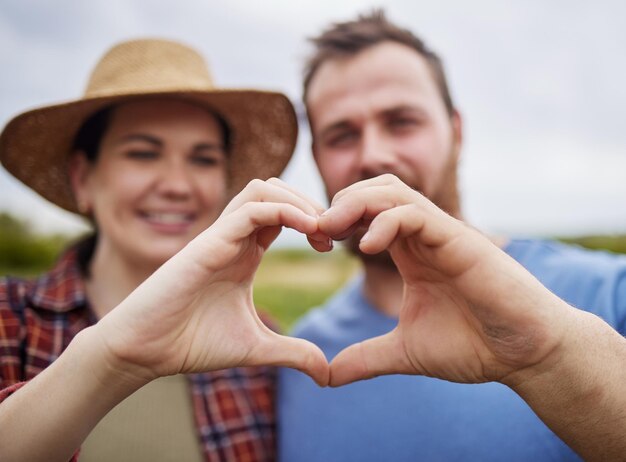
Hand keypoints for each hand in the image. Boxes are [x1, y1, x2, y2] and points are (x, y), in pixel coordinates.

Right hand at [92, 178, 330, 385]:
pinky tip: (308, 230)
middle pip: (276, 191)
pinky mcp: (209, 241)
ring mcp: (221, 236)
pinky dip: (284, 210)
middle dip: (310, 204)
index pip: (284, 215)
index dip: (314, 223)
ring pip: (263, 188)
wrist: (145, 350)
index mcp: (246, 254)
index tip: (332, 247)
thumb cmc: (191, 343)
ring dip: (298, 201)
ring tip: (320, 229)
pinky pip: (251, 208)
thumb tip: (327, 373)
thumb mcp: (257, 348)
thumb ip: (294, 353)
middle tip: (331, 234)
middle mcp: (235, 238)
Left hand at [319, 174, 570, 386]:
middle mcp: (423, 236)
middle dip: (339, 203)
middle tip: (314, 231)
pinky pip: (416, 214)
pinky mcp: (461, 241)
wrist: (524, 356)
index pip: (366, 214)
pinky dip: (386, 222)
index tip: (313, 243)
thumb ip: (366, 357)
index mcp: (409, 252)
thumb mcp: (404, 351)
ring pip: (392, 191)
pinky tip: (366, 247)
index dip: (335, 221)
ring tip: (330, 228)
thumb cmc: (474, 346)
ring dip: (355, 202)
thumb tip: (326, 377)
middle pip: (374, 191)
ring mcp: (443, 234)